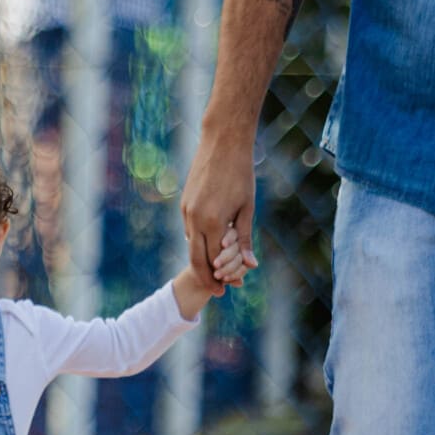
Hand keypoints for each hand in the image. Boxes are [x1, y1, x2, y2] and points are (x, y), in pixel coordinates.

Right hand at [179, 124, 258, 292]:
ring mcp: (186, 211)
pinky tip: (210, 246)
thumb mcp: (247, 208)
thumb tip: (250, 264)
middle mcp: (194, 219)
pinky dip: (198, 242)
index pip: (214, 260)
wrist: (222, 143)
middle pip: (196, 259)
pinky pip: (189, 230)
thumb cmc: (240, 174)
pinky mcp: (184, 204)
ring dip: (202, 260)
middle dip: (207, 278)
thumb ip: (245, 238)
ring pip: (191, 245)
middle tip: (218, 291)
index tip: (232, 287)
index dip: (223, 276)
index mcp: (212, 222)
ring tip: (216, 271)